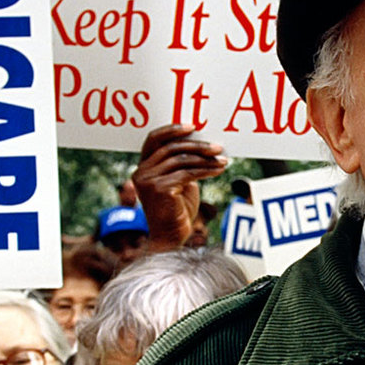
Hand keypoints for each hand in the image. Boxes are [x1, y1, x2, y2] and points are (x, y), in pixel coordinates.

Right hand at [132, 125, 227, 250]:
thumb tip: (203, 144)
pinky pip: (188, 173)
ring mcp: (149, 181)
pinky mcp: (160, 189)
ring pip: (182, 160)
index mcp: (143, 167)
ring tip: (223, 160)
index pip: (154, 139)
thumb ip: (182, 163)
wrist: (171, 237)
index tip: (193, 126)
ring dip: (206, 159)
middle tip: (218, 147)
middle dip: (198, 146)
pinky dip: (206, 170)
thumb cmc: (177, 209)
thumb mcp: (179, 181)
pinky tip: (218, 170)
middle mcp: (141, 172)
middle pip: (171, 148)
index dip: (172, 130)